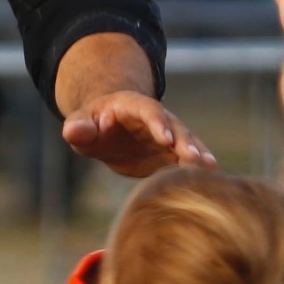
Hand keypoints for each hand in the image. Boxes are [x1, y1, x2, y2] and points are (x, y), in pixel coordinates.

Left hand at [64, 88, 214, 176]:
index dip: (158, 124)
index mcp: (133, 106)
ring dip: (197, 153)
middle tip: (197, 158)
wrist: (105, 128)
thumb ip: (78, 126)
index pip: (149, 111)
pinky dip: (197, 166)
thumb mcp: (80, 123)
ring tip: (210, 167)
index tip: (168, 139)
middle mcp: (155, 118)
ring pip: (185, 142)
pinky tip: (210, 177)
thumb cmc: (90, 124)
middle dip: (185, 141)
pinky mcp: (168, 153)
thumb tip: (73, 131)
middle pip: (174, 126)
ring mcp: (165, 136)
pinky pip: (185, 158)